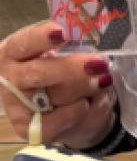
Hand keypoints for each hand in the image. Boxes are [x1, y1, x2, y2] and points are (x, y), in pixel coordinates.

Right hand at [0, 21, 115, 148]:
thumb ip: (74, 50)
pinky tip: (84, 104)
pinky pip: (53, 123)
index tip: (62, 33)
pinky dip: (75, 112)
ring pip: (54, 96)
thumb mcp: (67, 54)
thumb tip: (94, 56)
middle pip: (39, 74)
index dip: (42, 38)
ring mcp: (15, 104)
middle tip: (98, 65)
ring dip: (83, 89)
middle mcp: (10, 77)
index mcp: (15, 51)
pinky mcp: (25, 128)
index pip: (25, 43)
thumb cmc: (64, 71)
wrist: (67, 108)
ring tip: (102, 81)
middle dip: (70, 69)